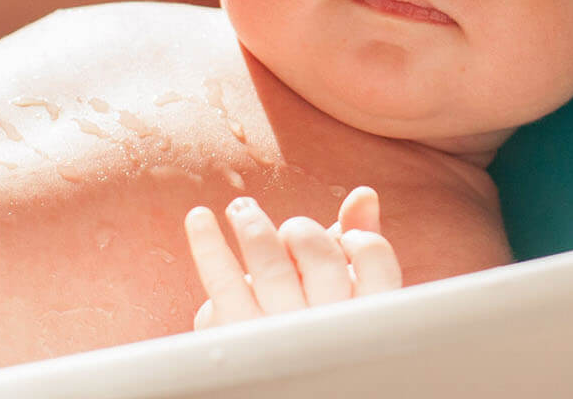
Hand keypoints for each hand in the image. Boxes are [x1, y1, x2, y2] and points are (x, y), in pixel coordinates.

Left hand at [184, 186, 402, 326]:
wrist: (282, 396)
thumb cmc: (319, 341)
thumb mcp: (351, 302)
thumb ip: (364, 249)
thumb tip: (364, 194)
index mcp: (368, 318)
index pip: (374, 258)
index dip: (359, 239)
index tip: (347, 239)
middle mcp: (328, 328)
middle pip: (319, 256)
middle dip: (301, 231)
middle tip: (287, 231)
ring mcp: (281, 334)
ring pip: (271, 264)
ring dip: (252, 225)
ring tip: (240, 209)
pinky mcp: (236, 338)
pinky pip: (223, 281)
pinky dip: (207, 244)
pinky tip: (198, 217)